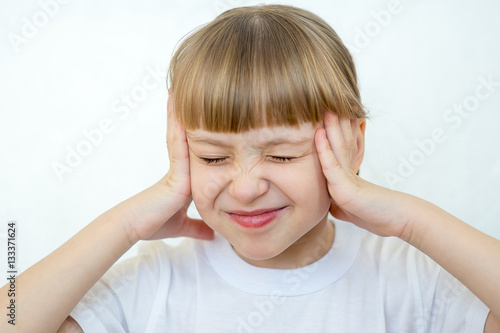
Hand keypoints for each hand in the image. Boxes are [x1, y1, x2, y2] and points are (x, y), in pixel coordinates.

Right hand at [114, 92, 213, 242]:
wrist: (137, 226)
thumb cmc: (155, 223)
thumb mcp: (184, 225)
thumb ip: (197, 227)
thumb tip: (212, 234)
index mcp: (185, 176)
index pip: (195, 148)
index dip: (200, 130)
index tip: (209, 113)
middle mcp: (181, 167)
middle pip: (188, 135)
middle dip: (191, 114)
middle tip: (196, 89)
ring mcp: (177, 167)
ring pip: (181, 134)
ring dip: (182, 112)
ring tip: (183, 87)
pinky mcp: (175, 171)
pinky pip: (179, 145)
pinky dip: (180, 127)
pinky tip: (182, 109)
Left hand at [314, 112, 410, 238]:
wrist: (400, 221)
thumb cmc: (377, 216)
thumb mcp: (351, 209)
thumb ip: (339, 203)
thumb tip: (331, 203)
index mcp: (348, 174)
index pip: (338, 149)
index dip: (332, 131)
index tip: (324, 114)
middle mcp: (348, 171)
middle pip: (339, 141)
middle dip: (332, 122)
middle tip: (325, 102)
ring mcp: (347, 177)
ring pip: (336, 147)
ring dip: (329, 127)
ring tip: (324, 107)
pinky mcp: (346, 187)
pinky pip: (331, 165)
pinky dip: (324, 149)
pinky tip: (319, 133)